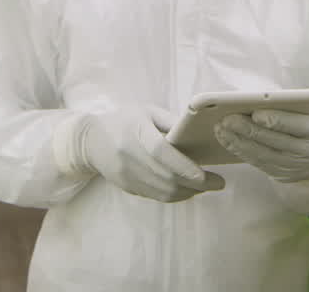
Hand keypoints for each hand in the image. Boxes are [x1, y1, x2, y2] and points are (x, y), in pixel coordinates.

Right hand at [71, 108, 224, 202]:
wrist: (89, 141)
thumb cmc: (123, 121)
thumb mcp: (146, 112)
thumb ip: (171, 122)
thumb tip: (198, 133)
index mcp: (135, 133)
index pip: (161, 154)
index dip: (184, 167)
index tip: (206, 174)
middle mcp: (129, 158)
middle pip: (166, 177)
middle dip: (196, 184)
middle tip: (218, 183)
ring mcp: (127, 176)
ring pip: (163, 192)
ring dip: (189, 192)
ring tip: (206, 186)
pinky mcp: (127, 188)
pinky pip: (156, 196)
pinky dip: (176, 195)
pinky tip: (188, 189)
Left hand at [215, 108, 308, 182]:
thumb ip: (299, 103)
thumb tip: (265, 96)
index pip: (297, 125)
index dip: (275, 119)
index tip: (255, 113)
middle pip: (275, 140)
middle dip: (248, 129)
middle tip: (227, 118)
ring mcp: (297, 167)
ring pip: (263, 154)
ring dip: (238, 141)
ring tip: (221, 128)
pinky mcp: (284, 175)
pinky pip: (258, 163)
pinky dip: (240, 151)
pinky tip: (227, 139)